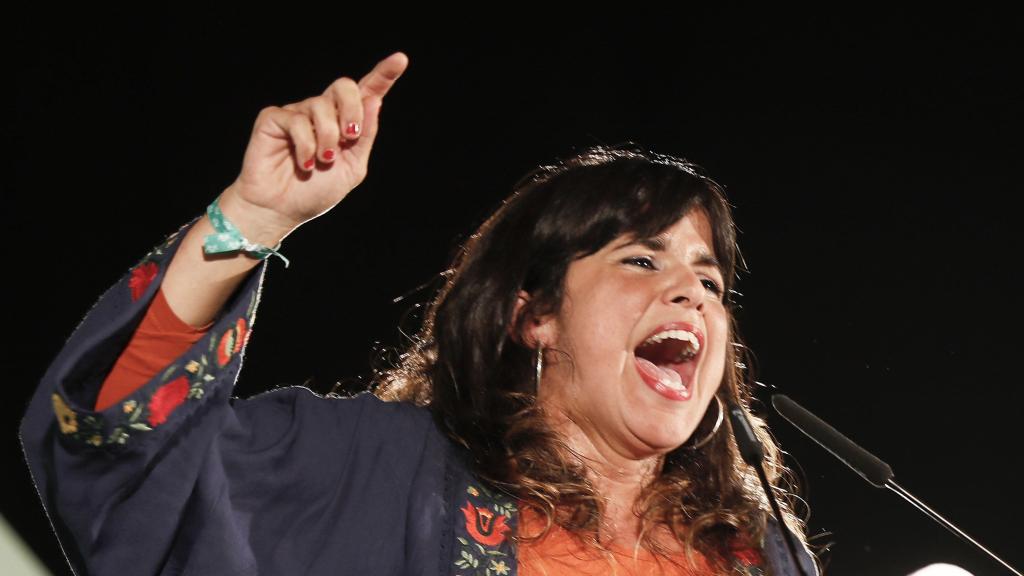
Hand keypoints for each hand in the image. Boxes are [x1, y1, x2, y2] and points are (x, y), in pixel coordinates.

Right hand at [221, 51, 408, 241]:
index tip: (400, 59)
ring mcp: (298, 113)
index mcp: (345, 123)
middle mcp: (322, 113)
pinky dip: (305, 145)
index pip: (367, 93)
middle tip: (350, 136)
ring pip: (321, 106)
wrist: (281, 210)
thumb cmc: (315, 192)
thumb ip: (365, 135)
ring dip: (327, 138)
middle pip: (344, 85)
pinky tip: (304, 163)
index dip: (384, 75)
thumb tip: (374, 100)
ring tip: (321, 160)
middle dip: (352, 109)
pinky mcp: (274, 118)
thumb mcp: (352, 167)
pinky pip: (296, 120)